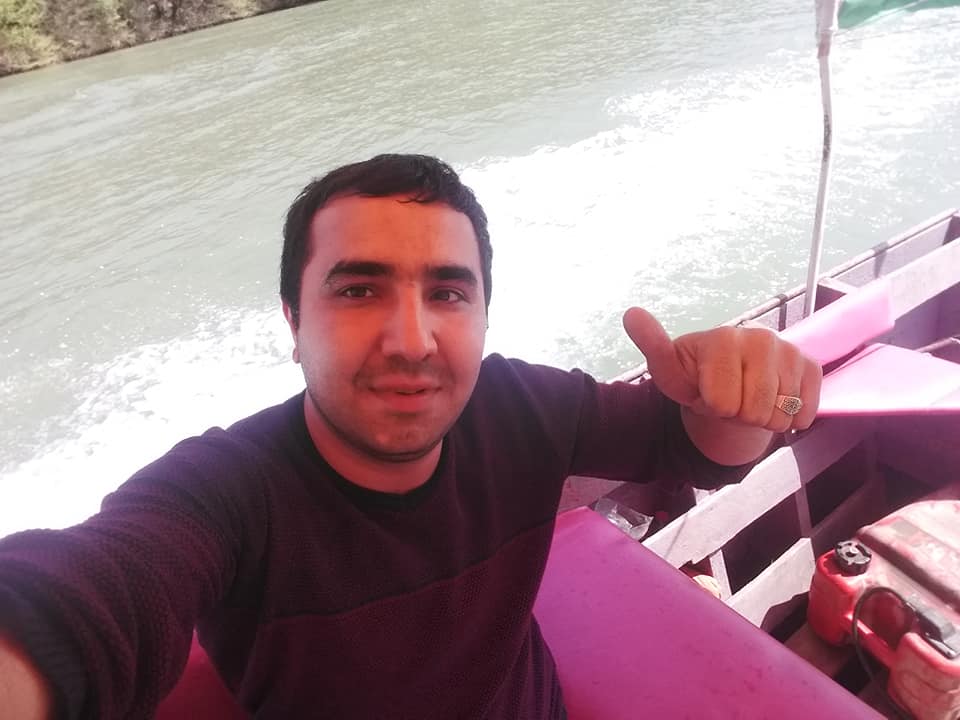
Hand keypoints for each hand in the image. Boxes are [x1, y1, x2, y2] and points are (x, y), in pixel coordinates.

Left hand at [623, 307, 821, 432]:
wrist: (731, 381)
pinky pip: (805, 414)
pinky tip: (774, 401)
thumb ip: (653, 346)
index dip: (713, 407)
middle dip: (739, 415)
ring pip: (780, 416)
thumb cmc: (696, 378)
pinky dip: (789, 419)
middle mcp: (762, 338)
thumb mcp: (669, 371)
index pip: (722, 403)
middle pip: (754, 412)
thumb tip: (631, 314)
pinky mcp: (812, 367)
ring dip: (762, 418)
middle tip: (731, 398)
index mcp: (724, 338)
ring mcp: (791, 351)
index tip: (708, 392)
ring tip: (748, 398)